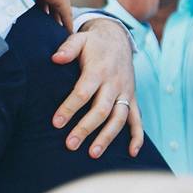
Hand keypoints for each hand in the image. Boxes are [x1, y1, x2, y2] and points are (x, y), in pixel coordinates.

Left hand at [52, 19, 143, 156]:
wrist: (118, 38)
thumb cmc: (93, 43)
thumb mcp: (80, 39)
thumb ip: (68, 48)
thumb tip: (55, 58)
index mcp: (98, 70)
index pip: (83, 92)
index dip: (69, 108)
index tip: (56, 123)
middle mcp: (114, 84)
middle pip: (101, 110)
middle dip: (85, 128)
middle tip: (70, 145)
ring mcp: (125, 93)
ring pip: (119, 118)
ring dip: (107, 137)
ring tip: (93, 154)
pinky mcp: (132, 98)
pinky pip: (137, 119)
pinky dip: (137, 137)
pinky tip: (132, 153)